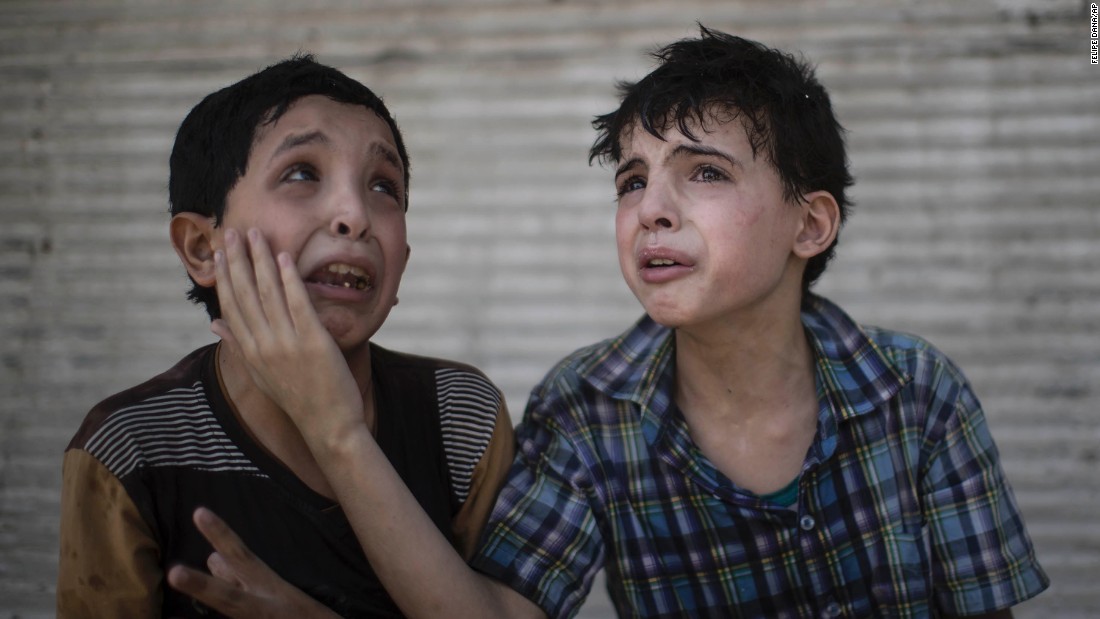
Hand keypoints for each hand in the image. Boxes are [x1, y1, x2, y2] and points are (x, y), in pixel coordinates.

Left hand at [167, 507, 339, 618]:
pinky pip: (229, 617)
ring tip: (179, 580)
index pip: (240, 554)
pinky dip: (209, 616)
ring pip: (225, 606)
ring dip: (205, 594)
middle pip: (226, 595)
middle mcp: (257, 604)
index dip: (220, 533)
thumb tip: (211, 558)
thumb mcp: (272, 587)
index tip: (198, 512)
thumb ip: (240, 575)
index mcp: (266, 584)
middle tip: (174, 574)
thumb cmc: (297, 611)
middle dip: (201, 586)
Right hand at [213, 228, 365, 446]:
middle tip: (232, 231)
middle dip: (237, 260)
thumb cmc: (298, 399)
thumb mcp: (261, 374)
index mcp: (250, 351)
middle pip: (245, 294)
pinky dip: (289, 280)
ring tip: (256, 234)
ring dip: (260, 260)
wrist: (328, 426)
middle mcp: (263, 345)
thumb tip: (213, 323)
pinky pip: (298, 304)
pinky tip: (284, 258)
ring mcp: (287, 344)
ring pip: (268, 293)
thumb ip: (238, 345)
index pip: (231, 305)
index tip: (221, 252)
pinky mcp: (313, 343)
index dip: (225, 276)